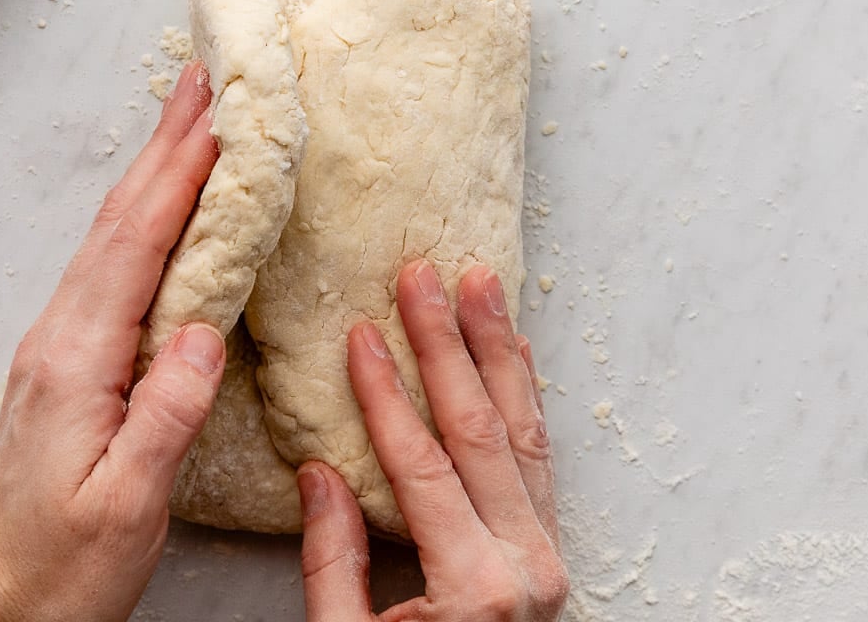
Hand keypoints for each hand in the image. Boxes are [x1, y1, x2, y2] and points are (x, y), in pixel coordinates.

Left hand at [0, 62, 226, 621]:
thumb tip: (203, 329)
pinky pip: (109, 269)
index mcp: (75, 360)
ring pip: (110, 238)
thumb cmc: (62, 566)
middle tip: (201, 78)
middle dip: (164, 145)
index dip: (180, 175)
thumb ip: (164, 413)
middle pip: (117, 222)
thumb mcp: (125, 504)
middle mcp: (60, 337)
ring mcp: (58, 346)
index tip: (218, 113)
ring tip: (188, 123)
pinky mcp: (67, 361)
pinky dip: (141, 220)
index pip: (136, 246)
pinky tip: (161, 210)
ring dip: (151, 173)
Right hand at [297, 260, 568, 621]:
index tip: (360, 336)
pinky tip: (512, 348)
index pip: (423, 466)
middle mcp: (524, 563)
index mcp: (474, 590)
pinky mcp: (547, 547)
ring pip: (523, 430)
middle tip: (422, 277)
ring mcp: (545, 552)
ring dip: (497, 350)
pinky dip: (526, 395)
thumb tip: (320, 474)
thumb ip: (336, 563)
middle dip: (447, 346)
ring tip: (480, 285)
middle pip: (479, 430)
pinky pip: (540, 456)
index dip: (385, 396)